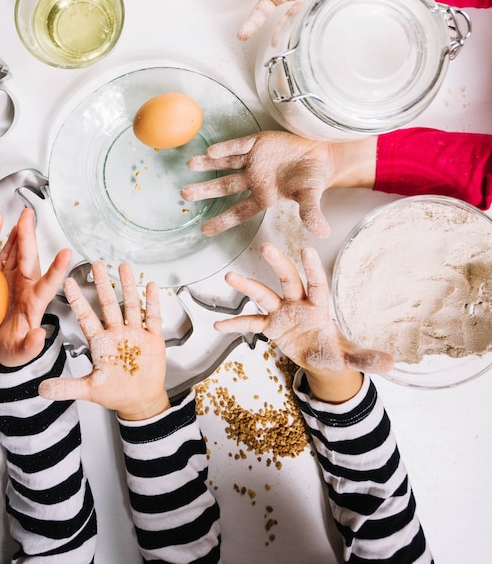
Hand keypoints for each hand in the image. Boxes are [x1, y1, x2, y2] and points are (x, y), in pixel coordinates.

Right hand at [0, 208, 71, 366]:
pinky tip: (0, 227)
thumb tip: (39, 337)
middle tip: (29, 217)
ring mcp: (12, 281)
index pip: (48, 285)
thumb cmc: (13, 350)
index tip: (67, 254)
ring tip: (19, 216)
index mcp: (34, 304)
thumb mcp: (20, 352)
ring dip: (17, 234)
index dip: (57, 270)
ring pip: (15, 253)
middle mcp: (26, 287)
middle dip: (29, 237)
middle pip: (29, 260)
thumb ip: (30, 346)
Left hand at [39, 261, 169, 420]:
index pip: (85, 317)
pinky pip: (151, 317)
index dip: (77, 300)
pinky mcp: (152, 339)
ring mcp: (134, 334)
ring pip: (130, 305)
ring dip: (128, 286)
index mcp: (100, 343)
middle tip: (97, 264)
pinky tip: (150, 287)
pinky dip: (151, 302)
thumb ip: (67, 387)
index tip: (67, 282)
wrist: (140, 401)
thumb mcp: (89, 389)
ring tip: (124, 267)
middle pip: (108, 304)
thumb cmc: (116, 393)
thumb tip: (42, 389)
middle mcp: (116, 334)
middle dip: (103, 283)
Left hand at [182, 130, 332, 237]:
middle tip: (184, 195)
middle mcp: (254, 180)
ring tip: (189, 165)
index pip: (239, 212)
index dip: (222, 221)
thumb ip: (310, 213)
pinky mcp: (257, 143)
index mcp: (264, 197)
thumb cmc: (313, 179)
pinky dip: (225, 148)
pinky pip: (238, 145)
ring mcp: (253, 161)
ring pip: (225, 164)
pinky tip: (210, 151)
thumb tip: (323, 233)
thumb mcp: (310, 197)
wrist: (322, 155)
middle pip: (225, 187)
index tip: (204, 230)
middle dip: (205, 190)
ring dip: (207, 165)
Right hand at [214, 244, 392, 401]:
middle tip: (266, 247)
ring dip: (247, 286)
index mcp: (319, 306)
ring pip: (263, 295)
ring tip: (229, 275)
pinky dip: (235, 324)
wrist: (320, 360)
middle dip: (279, 264)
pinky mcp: (270, 326)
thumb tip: (392, 363)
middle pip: (288, 280)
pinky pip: (250, 323)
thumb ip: (367, 358)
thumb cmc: (336, 352)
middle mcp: (298, 304)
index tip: (306, 248)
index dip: (312, 268)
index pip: (316, 284)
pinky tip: (218, 324)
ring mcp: (282, 313)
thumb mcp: (351, 358)